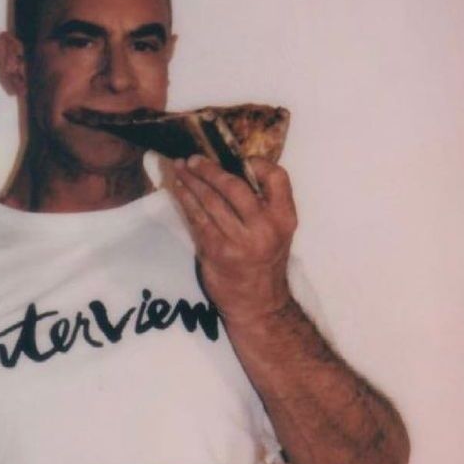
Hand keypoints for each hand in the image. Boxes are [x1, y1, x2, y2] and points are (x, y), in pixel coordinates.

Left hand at [170, 155, 296, 324]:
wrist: (258, 304)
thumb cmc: (265, 263)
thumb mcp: (278, 232)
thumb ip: (264, 205)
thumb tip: (232, 171)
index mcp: (284, 218)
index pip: (277, 177)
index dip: (258, 164)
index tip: (239, 159)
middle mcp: (264, 227)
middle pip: (234, 186)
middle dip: (210, 170)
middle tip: (193, 160)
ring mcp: (239, 240)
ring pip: (211, 201)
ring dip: (192, 182)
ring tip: (181, 169)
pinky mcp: (217, 251)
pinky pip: (198, 219)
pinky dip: (186, 202)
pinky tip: (179, 191)